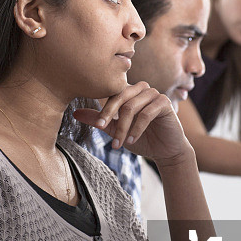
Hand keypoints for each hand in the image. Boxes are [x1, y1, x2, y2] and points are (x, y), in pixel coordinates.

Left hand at [74, 82, 190, 163]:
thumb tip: (75, 113)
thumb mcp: (116, 130)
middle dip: (110, 115)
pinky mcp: (164, 103)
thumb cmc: (141, 138)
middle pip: (120, 97)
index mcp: (129, 91)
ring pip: (131, 107)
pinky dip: (136, 129)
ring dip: (123, 127)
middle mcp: (141, 89)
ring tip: (118, 144)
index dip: (104, 109)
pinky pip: (146, 113)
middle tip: (103, 130)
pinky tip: (131, 141)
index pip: (112, 94)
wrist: (166, 151)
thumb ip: (99, 120)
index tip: (98, 125)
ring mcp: (154, 94)